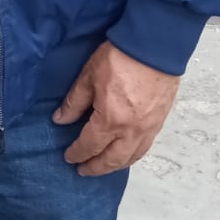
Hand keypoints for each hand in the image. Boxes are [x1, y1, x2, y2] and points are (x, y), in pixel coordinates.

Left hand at [54, 41, 179, 175]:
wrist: (154, 48)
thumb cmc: (119, 59)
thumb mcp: (89, 77)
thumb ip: (74, 102)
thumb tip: (60, 119)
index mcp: (111, 121)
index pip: (90, 145)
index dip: (78, 153)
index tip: (69, 157)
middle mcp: (131, 132)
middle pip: (112, 160)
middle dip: (96, 168)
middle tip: (83, 171)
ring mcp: (148, 129)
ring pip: (131, 158)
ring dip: (115, 166)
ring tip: (104, 166)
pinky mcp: (159, 122)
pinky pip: (145, 148)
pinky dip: (133, 156)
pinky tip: (126, 154)